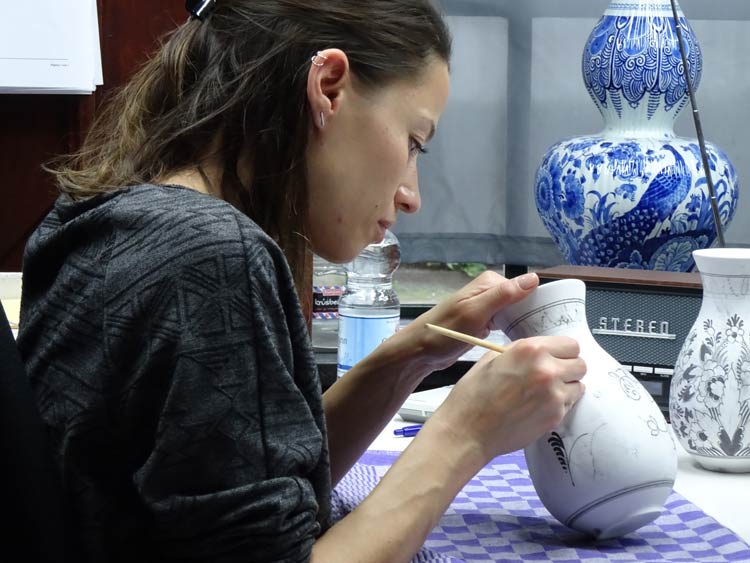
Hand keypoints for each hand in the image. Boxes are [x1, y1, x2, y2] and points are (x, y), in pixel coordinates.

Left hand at [398, 270, 539, 373]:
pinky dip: (514, 332)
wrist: (420, 350)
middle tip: (548, 337)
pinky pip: (507, 324)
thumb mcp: (475, 312)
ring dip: (525, 325)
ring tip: (539, 342)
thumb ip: (503, 295)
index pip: (526, 288)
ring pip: (516, 313)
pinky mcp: (484, 324)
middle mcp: (489, 292)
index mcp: (489, 283)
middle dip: (534, 315)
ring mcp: (487, 308)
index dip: (540, 303)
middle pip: (523, 301)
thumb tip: (533, 277)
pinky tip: (522, 344)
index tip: (554, 322)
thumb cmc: (444, 331)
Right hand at [428, 335, 585, 463]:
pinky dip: (558, 405)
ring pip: (578, 386)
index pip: (570, 345)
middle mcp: (547, 370)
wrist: (468, 430)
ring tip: (543, 393)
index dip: (562, 351)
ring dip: (566, 387)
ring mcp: (554, 395)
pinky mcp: (555, 417)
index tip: (555, 357)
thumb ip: (519, 352)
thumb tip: (536, 353)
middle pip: (580, 364)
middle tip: (551, 375)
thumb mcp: (491, 359)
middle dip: (568, 369)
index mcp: (530, 350)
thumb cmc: (473, 395)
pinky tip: (537, 406)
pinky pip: (568, 405)